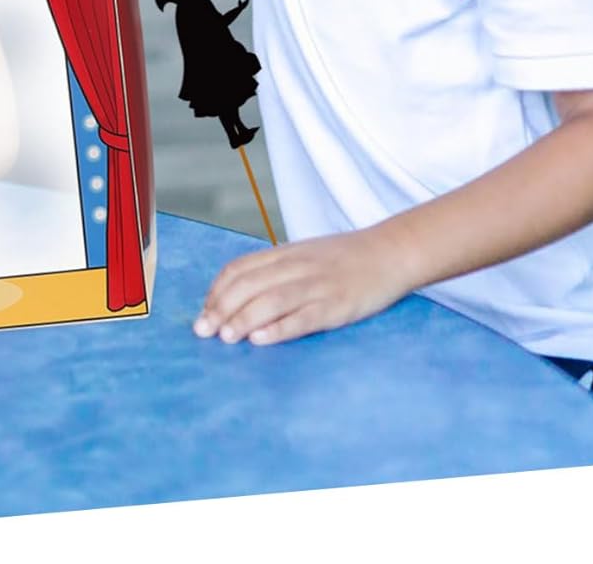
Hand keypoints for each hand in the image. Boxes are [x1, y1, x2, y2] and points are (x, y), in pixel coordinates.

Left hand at [193, 227, 411, 345]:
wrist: (389, 252)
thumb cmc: (344, 259)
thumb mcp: (305, 256)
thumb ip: (276, 271)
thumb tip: (242, 296)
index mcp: (286, 254)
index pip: (240, 269)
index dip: (217, 291)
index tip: (204, 312)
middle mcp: (296, 267)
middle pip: (249, 285)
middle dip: (221, 309)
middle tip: (203, 331)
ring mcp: (316, 286)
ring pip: (270, 301)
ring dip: (243, 320)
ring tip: (225, 338)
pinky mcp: (336, 305)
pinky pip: (303, 317)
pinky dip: (279, 328)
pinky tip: (261, 340)